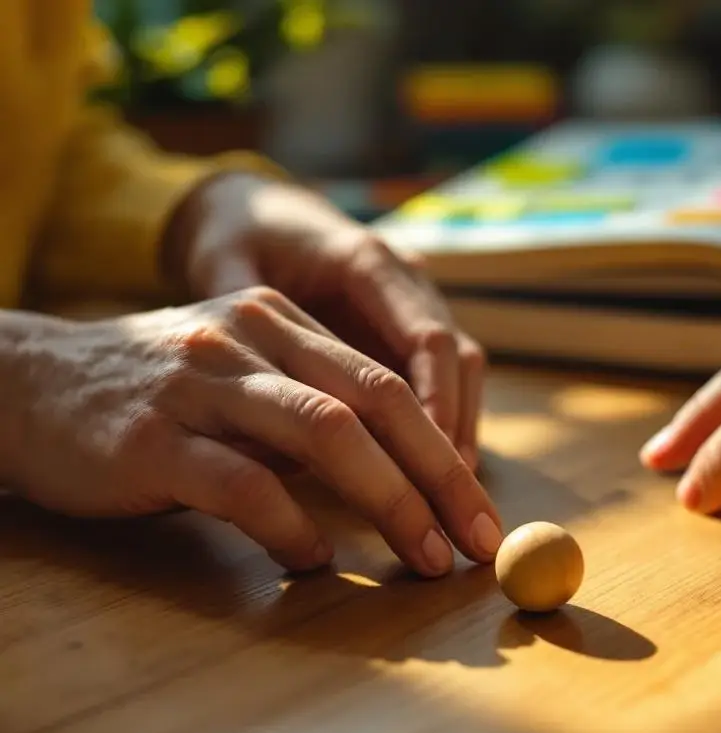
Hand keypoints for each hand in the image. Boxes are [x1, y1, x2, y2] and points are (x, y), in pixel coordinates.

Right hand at [0, 289, 502, 575]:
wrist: (27, 386)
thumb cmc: (152, 395)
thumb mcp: (240, 376)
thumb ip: (310, 404)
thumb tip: (400, 473)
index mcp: (280, 320)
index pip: (387, 383)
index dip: (445, 450)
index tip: (479, 513)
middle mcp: (250, 336)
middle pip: (375, 402)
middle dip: (439, 477)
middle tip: (478, 543)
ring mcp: (203, 383)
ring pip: (324, 432)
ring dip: (390, 501)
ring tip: (424, 556)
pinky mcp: (154, 438)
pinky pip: (243, 483)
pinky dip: (290, 525)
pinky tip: (312, 560)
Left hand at [165, 173, 484, 469]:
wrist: (254, 207)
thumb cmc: (236, 237)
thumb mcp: (225, 267)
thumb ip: (241, 320)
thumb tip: (258, 389)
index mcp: (364, 260)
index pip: (424, 337)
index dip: (436, 403)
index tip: (432, 462)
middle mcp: (403, 276)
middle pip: (455, 357)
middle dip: (457, 430)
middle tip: (457, 500)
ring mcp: (412, 298)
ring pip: (459, 366)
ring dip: (456, 429)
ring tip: (448, 499)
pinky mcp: (405, 320)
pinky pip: (441, 372)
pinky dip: (441, 418)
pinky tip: (429, 470)